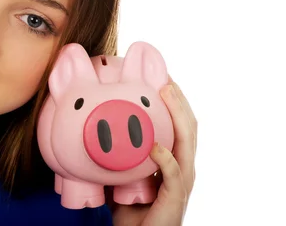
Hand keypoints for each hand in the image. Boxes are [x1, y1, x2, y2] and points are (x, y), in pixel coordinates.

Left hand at [106, 77, 196, 225]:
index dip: (175, 101)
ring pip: (186, 144)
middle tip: (166, 79)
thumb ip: (120, 152)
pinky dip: (166, 159)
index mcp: (173, 160)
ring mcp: (181, 184)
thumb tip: (96, 124)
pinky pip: (174, 176)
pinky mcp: (174, 200)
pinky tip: (156, 146)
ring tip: (166, 94)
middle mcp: (182, 168)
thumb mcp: (124, 173)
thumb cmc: (129, 209)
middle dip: (179, 101)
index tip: (163, 77)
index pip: (180, 124)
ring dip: (178, 116)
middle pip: (189, 127)